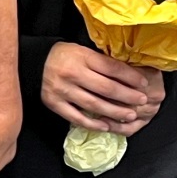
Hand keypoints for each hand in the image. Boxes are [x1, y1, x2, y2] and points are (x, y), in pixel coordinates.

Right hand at [42, 43, 163, 134]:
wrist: (34, 63)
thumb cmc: (64, 56)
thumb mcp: (82, 51)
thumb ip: (101, 62)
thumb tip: (129, 74)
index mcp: (81, 57)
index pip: (111, 68)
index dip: (129, 77)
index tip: (143, 83)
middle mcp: (73, 74)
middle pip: (106, 88)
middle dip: (127, 96)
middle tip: (141, 101)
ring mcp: (63, 90)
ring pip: (94, 105)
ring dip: (115, 112)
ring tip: (129, 115)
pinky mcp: (55, 104)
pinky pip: (77, 117)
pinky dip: (93, 123)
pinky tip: (106, 126)